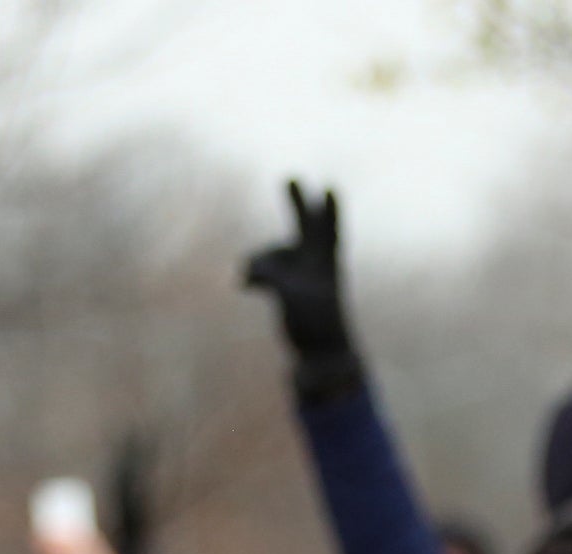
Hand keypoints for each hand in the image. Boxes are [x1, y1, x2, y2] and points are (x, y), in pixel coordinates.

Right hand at [241, 178, 350, 362]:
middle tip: (290, 179)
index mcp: (325, 262)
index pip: (326, 230)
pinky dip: (253, 277)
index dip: (328, 210)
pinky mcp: (286, 290)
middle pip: (305, 226)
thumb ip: (270, 274)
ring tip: (246, 281)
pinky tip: (242, 287)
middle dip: (297, 203)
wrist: (321, 356)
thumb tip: (247, 274)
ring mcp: (300, 276)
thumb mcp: (293, 294)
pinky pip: (264, 272)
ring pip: (272, 255)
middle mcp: (314, 264)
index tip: (329, 188)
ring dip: (257, 263)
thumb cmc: (317, 322)